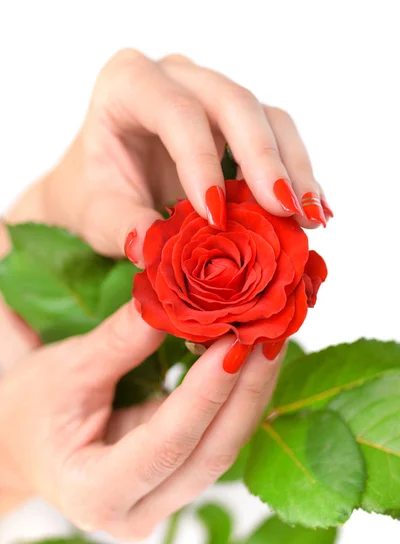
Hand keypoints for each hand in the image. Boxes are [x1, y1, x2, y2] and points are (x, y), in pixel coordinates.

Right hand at [0, 300, 283, 537]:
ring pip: (223, 449)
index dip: (207, 392)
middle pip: (211, 454)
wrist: (21, 442)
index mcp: (95, 494)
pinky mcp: (177, 481)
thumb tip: (178, 304)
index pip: (168, 444)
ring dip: (250, 392)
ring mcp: (162, 502)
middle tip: (271, 332)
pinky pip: (218, 439)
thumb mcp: (67, 370)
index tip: (238, 342)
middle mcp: (137, 512)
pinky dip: (236, 398)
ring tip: (269, 338)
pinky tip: (250, 360)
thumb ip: (122, 341)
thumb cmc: (31, 410)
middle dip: (246, 390)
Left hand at [7, 51, 331, 267]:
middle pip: (234, 103)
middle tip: (287, 211)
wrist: (103, 188)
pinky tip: (314, 210)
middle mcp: (177, 78)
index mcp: (128, 85)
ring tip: (311, 217)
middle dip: (265, 160)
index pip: (176, 112)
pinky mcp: (238, 124)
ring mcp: (212, 96)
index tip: (218, 216)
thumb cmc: (94, 193)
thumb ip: (122, 227)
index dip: (201, 161)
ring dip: (293, 169)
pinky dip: (297, 176)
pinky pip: (278, 139)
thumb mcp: (96, 214)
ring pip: (267, 118)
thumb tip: (151, 248)